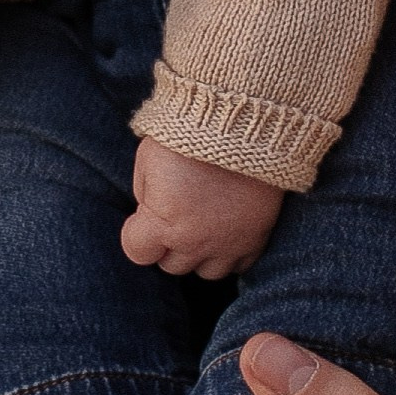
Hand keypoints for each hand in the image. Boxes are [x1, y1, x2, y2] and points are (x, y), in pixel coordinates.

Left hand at [121, 139, 284, 276]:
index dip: (137, 234)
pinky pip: (240, 266)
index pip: (138, 252)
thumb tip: (149, 212)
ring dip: (199, 254)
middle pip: (171, 265)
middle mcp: (196, 242)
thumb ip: (144, 194)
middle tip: (175, 216)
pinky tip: (225, 232)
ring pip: (206, 272)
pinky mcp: (257, 237)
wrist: (243, 122)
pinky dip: (230, 253)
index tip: (143, 219)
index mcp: (163, 224)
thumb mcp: (147, 159)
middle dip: (168, 244)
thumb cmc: (187, 135)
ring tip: (201, 227)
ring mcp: (229, 243)